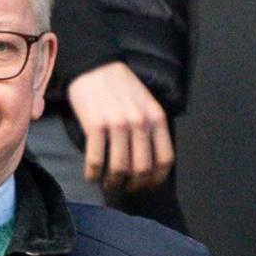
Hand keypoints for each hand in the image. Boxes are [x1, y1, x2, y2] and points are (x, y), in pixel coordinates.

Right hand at [67, 62, 174, 191]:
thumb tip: (147, 158)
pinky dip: (93, 173)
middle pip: (142, 168)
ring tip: (107, 184)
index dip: (156, 179)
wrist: (94, 66)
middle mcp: (140, 122)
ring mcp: (117, 124)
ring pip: (119, 167)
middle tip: (124, 188)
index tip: (146, 185)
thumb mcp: (145, 103)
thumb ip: (150, 127)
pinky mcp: (95, 125)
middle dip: (133, 185)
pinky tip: (91, 175)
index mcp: (156, 118)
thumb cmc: (119, 87)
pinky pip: (96, 159)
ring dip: (113, 182)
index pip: (164, 159)